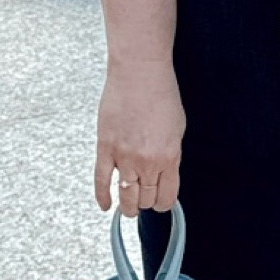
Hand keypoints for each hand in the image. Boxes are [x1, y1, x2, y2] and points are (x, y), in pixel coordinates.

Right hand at [95, 63, 183, 214]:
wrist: (140, 72)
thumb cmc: (161, 94)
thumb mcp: (178, 129)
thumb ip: (171, 154)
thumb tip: (165, 172)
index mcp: (170, 157)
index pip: (167, 196)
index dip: (163, 203)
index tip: (161, 201)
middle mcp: (147, 161)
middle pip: (145, 198)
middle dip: (146, 203)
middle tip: (143, 201)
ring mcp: (124, 156)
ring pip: (126, 195)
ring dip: (128, 205)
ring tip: (128, 207)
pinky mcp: (105, 147)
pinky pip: (102, 180)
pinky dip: (103, 196)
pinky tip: (106, 205)